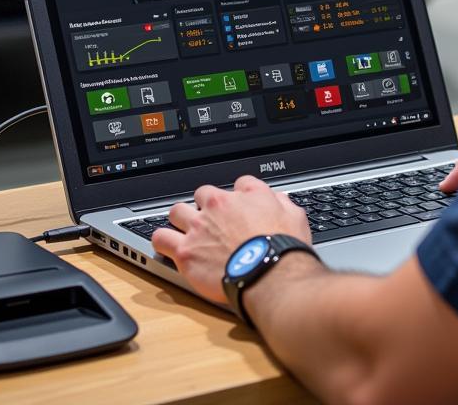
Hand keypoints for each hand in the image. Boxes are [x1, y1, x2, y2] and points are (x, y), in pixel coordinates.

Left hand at [151, 175, 310, 304]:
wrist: (268, 274)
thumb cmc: (283, 249)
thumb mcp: (295, 217)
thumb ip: (283, 203)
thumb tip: (278, 200)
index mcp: (248, 195)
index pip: (239, 184)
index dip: (239, 197)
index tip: (239, 209)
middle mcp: (220, 205)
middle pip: (203, 193)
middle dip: (206, 206)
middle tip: (212, 223)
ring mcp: (199, 226)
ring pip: (177, 211)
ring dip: (181, 219)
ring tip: (186, 232)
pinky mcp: (185, 251)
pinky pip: (161, 238)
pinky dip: (162, 240)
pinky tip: (167, 246)